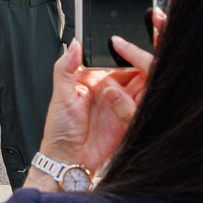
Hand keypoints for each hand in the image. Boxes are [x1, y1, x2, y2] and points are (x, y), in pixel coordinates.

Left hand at [31, 35, 153, 185]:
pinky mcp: (129, 121)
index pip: (116, 60)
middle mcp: (111, 90)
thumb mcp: (59, 95)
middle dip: (139, 65)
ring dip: (139, 84)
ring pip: (143, 87)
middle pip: (135, 72)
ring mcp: (122, 105)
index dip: (124, 52)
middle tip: (138, 63)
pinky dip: (133, 104)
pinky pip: (141, 107)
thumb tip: (74, 44)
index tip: (128, 44)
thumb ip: (66, 67)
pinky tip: (119, 103)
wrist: (67, 159)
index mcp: (95, 79)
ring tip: (116, 90)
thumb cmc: (60, 129)